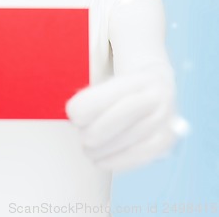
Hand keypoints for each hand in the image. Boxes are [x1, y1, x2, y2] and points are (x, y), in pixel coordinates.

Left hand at [65, 65, 185, 171]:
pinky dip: (115, 161)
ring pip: (131, 138)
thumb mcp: (110, 83)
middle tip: (81, 134)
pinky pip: (140, 156)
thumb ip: (94, 98)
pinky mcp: (166, 143)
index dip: (91, 103)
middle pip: (123, 115)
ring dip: (102, 148)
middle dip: (96, 129)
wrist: (159, 90)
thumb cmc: (125, 90)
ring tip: (87, 149)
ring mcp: (165, 121)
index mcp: (141, 78)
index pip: (116, 90)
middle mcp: (157, 97)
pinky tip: (100, 160)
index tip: (71, 112)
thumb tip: (75, 117)